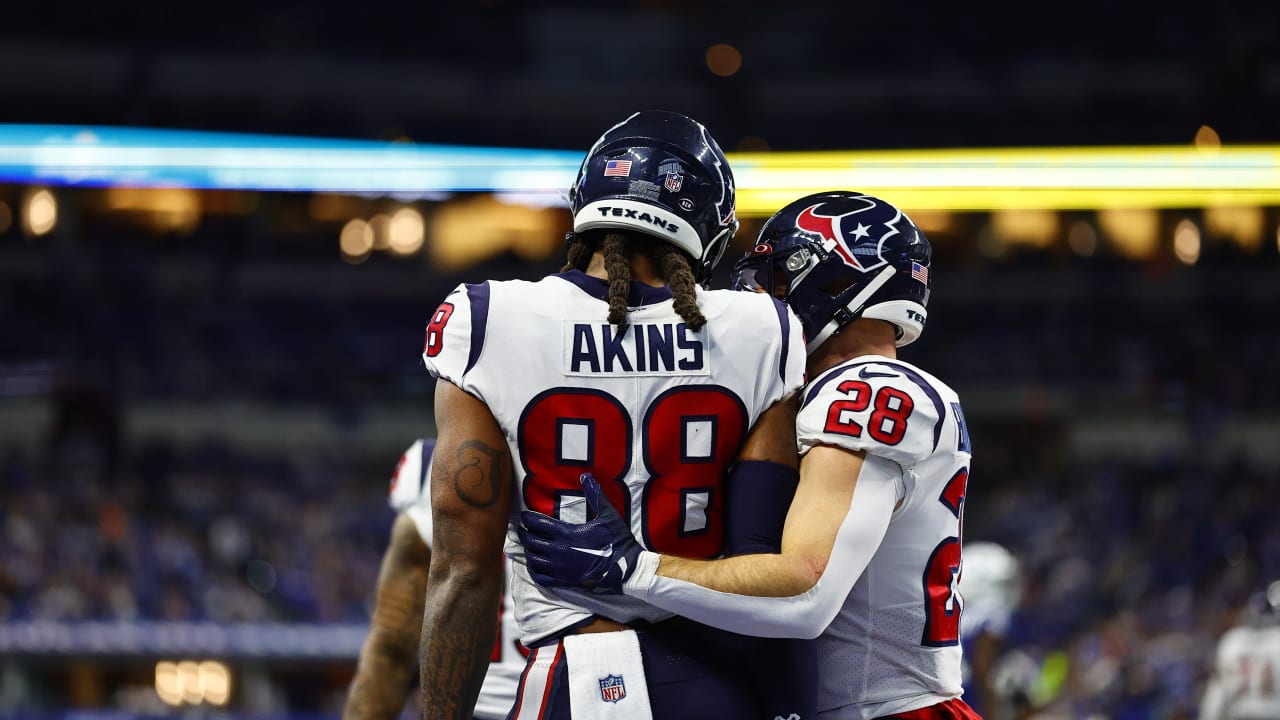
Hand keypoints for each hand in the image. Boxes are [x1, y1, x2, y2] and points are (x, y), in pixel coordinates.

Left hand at [519, 473, 641, 593]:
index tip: (524, 516)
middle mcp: (558, 551)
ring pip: (533, 559)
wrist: (625, 568)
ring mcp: (559, 568)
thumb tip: (586, 475)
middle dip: (525, 534)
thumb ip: (594, 494)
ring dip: (529, 551)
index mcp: (566, 533)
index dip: (527, 518)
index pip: (537, 524)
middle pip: (531, 541)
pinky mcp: (563, 581)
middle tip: (523, 530)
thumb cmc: (616, 540)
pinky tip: (535, 565)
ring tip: (530, 545)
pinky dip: (534, 570)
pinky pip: (540, 577)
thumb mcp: (608, 514)